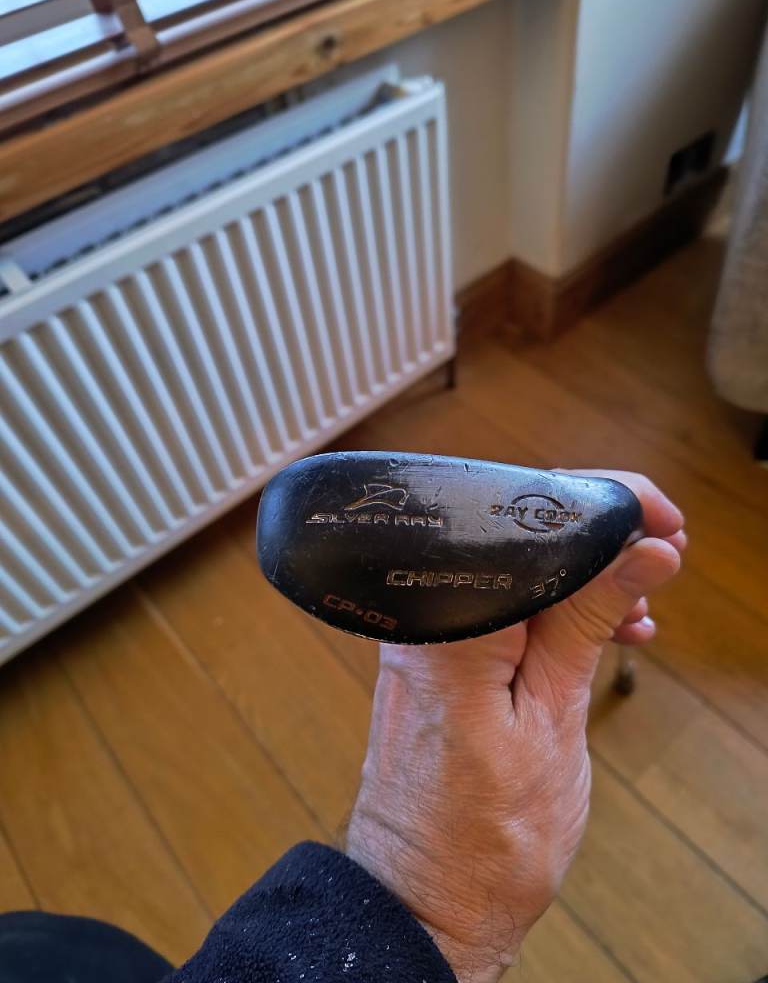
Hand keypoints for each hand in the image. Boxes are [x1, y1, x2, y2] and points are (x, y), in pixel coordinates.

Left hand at [346, 470, 684, 982]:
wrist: (424, 899)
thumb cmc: (481, 835)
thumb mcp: (553, 721)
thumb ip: (586, 624)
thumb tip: (640, 552)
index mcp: (451, 623)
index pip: (528, 522)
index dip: (602, 506)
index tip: (658, 520)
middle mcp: (426, 617)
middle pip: (520, 536)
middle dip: (599, 536)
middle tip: (662, 556)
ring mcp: (427, 635)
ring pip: (518, 570)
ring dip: (585, 576)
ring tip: (641, 603)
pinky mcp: (439, 657)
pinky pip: (503, 608)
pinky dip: (556, 610)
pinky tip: (606, 628)